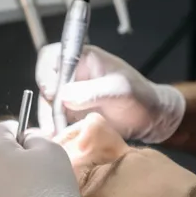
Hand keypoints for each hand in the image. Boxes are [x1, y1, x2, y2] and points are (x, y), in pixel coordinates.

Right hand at [35, 44, 185, 143]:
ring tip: (56, 136)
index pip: (51, 56)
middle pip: (44, 83)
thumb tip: (63, 96)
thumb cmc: (140, 96)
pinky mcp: (71, 113)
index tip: (50, 92)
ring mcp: (70, 94)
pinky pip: (55, 119)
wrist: (151, 119)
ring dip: (48, 120)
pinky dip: (54, 130)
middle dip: (45, 103)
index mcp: (82, 57)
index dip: (45, 72)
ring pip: (47, 104)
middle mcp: (72, 74)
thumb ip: (92, 91)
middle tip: (53, 123)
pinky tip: (58, 140)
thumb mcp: (119, 90)